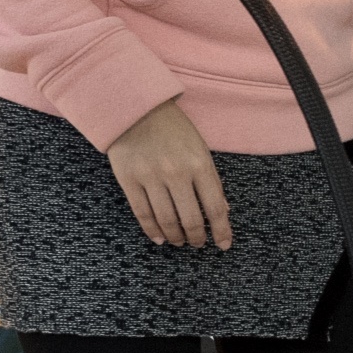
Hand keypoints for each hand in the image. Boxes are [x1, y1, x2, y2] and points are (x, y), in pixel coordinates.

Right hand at [105, 99, 230, 248]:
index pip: (215, 208)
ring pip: (166, 220)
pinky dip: (152, 230)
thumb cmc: (173, 128)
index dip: (221, 231)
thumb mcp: (200, 148)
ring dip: (175, 237)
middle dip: (197, 238)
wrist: (135, 107)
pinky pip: (142, 213)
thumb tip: (223, 210)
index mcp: (199, 164)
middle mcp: (176, 173)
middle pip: (190, 220)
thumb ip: (211, 179)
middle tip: (198, 244)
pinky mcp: (128, 179)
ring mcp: (151, 177)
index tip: (224, 245)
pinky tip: (159, 238)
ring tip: (180, 241)